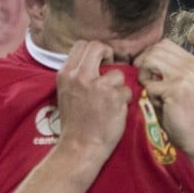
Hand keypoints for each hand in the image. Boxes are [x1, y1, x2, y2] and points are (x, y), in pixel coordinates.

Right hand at [56, 40, 130, 160]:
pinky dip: (124, 101)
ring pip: (117, 73)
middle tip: (110, 68)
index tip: (100, 61)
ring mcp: (98, 86)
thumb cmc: (75, 123)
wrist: (80, 147)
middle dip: (108, 54)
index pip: (81, 45)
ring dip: (118, 86)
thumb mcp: (66, 93)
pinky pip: (127, 91)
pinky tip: (115, 111)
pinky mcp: (114, 96)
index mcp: (66, 74)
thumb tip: (93, 62)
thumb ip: (77, 76)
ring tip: (112, 101)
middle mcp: (80, 76)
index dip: (95, 50)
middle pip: (98, 47)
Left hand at [133, 40, 193, 153]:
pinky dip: (149, 96)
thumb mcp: (183, 85)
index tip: (145, 70)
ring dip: (144, 76)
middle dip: (143, 64)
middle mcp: (192, 65)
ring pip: (150, 61)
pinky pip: (149, 85)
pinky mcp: (176, 90)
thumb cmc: (186, 114)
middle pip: (155, 50)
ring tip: (150, 91)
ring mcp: (185, 76)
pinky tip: (159, 105)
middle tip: (145, 82)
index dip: (149, 54)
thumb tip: (144, 58)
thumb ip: (169, 70)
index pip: (164, 44)